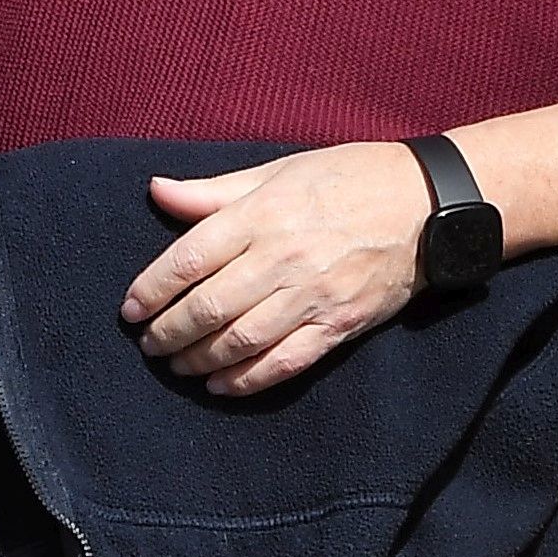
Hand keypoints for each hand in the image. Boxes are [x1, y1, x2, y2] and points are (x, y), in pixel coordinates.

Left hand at [128, 142, 434, 396]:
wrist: (427, 205)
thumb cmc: (348, 178)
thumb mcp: (279, 170)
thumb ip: (214, 192)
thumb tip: (156, 190)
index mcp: (263, 214)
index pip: (189, 259)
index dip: (151, 289)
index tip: (130, 308)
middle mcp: (282, 258)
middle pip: (208, 307)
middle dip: (168, 332)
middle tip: (147, 343)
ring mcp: (312, 296)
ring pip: (239, 341)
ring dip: (197, 359)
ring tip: (175, 364)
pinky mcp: (338, 325)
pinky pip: (284, 363)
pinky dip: (246, 380)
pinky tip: (220, 385)